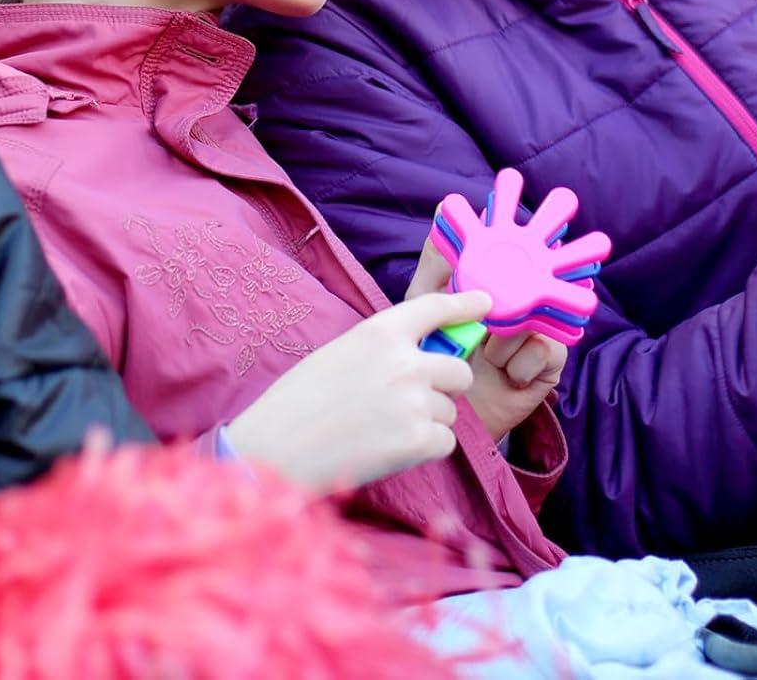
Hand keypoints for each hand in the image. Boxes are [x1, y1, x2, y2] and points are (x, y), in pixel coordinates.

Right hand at [225, 288, 490, 492]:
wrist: (272, 453)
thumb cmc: (295, 405)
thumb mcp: (338, 354)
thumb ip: (382, 350)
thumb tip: (419, 356)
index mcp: (380, 332)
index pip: (434, 308)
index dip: (463, 304)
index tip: (485, 304)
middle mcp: (405, 361)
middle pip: (459, 369)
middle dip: (445, 387)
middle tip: (413, 403)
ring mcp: (414, 400)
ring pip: (450, 410)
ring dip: (429, 422)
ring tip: (384, 431)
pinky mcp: (417, 440)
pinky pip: (445, 442)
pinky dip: (425, 450)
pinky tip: (391, 451)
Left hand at [409, 230, 566, 441]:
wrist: (445, 411)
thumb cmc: (433, 352)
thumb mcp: (422, 304)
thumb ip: (434, 262)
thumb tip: (444, 212)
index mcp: (497, 275)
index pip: (518, 239)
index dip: (525, 224)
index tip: (515, 209)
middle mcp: (526, 293)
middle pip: (553, 263)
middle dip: (541, 269)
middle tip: (503, 302)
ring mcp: (543, 323)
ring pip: (538, 312)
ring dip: (504, 338)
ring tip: (486, 354)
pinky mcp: (553, 358)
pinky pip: (543, 346)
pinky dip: (516, 364)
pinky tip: (506, 375)